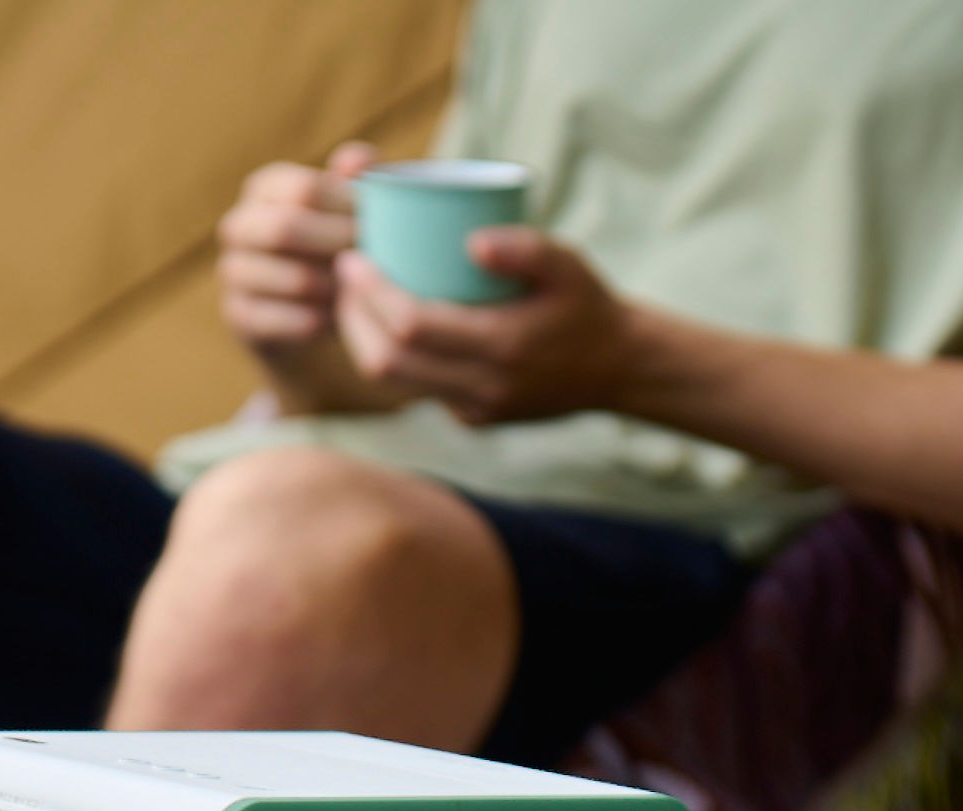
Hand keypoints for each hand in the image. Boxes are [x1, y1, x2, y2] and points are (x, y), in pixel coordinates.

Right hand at [217, 142, 377, 357]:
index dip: (347, 209)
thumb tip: (358, 160)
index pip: (305, 190)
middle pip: (286, 228)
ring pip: (292, 278)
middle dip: (338, 246)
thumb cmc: (336, 246)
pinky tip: (336, 318)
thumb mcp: (348, 210)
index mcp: (265, 188)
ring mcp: (232, 271)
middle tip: (371, 260)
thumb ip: (357, 180)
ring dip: (334, 287)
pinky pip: (285, 319)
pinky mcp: (237, 315)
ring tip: (359, 290)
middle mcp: (239, 225)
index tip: (378, 226)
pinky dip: (318, 321)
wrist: (311, 313)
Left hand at [335, 228, 639, 424]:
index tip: (354, 258)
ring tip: (355, 296)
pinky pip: (416, 389)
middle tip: (345, 274)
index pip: (412, 327)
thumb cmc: (587, 305)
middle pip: (389, 361)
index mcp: (503, 348)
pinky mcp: (470, 419)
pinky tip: (385, 322)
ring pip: (394, 382)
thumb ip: (526, 248)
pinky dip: (391, 355)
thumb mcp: (569, 264)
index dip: (372, 295)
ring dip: (363, 339)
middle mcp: (483, 388)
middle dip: (354, 317)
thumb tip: (470, 240)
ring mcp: (474, 410)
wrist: (618, 369)